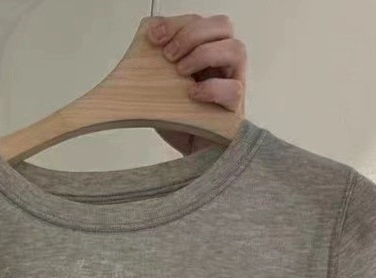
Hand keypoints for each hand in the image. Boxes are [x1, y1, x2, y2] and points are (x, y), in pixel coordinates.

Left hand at [146, 14, 246, 154]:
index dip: (178, 24)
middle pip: (222, 26)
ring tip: (181, 72)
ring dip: (205, 54)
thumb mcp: (159, 92)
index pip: (200, 22)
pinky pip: (234, 89)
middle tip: (169, 55)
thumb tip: (139, 44)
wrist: (189, 158)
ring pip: (236, 49)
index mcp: (205, 53)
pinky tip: (192, 94)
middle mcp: (222, 64)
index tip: (154, 36)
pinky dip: (212, 88)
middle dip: (192, 34)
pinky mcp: (234, 110)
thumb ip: (153, 69)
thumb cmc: (178, 122)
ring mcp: (232, 84)